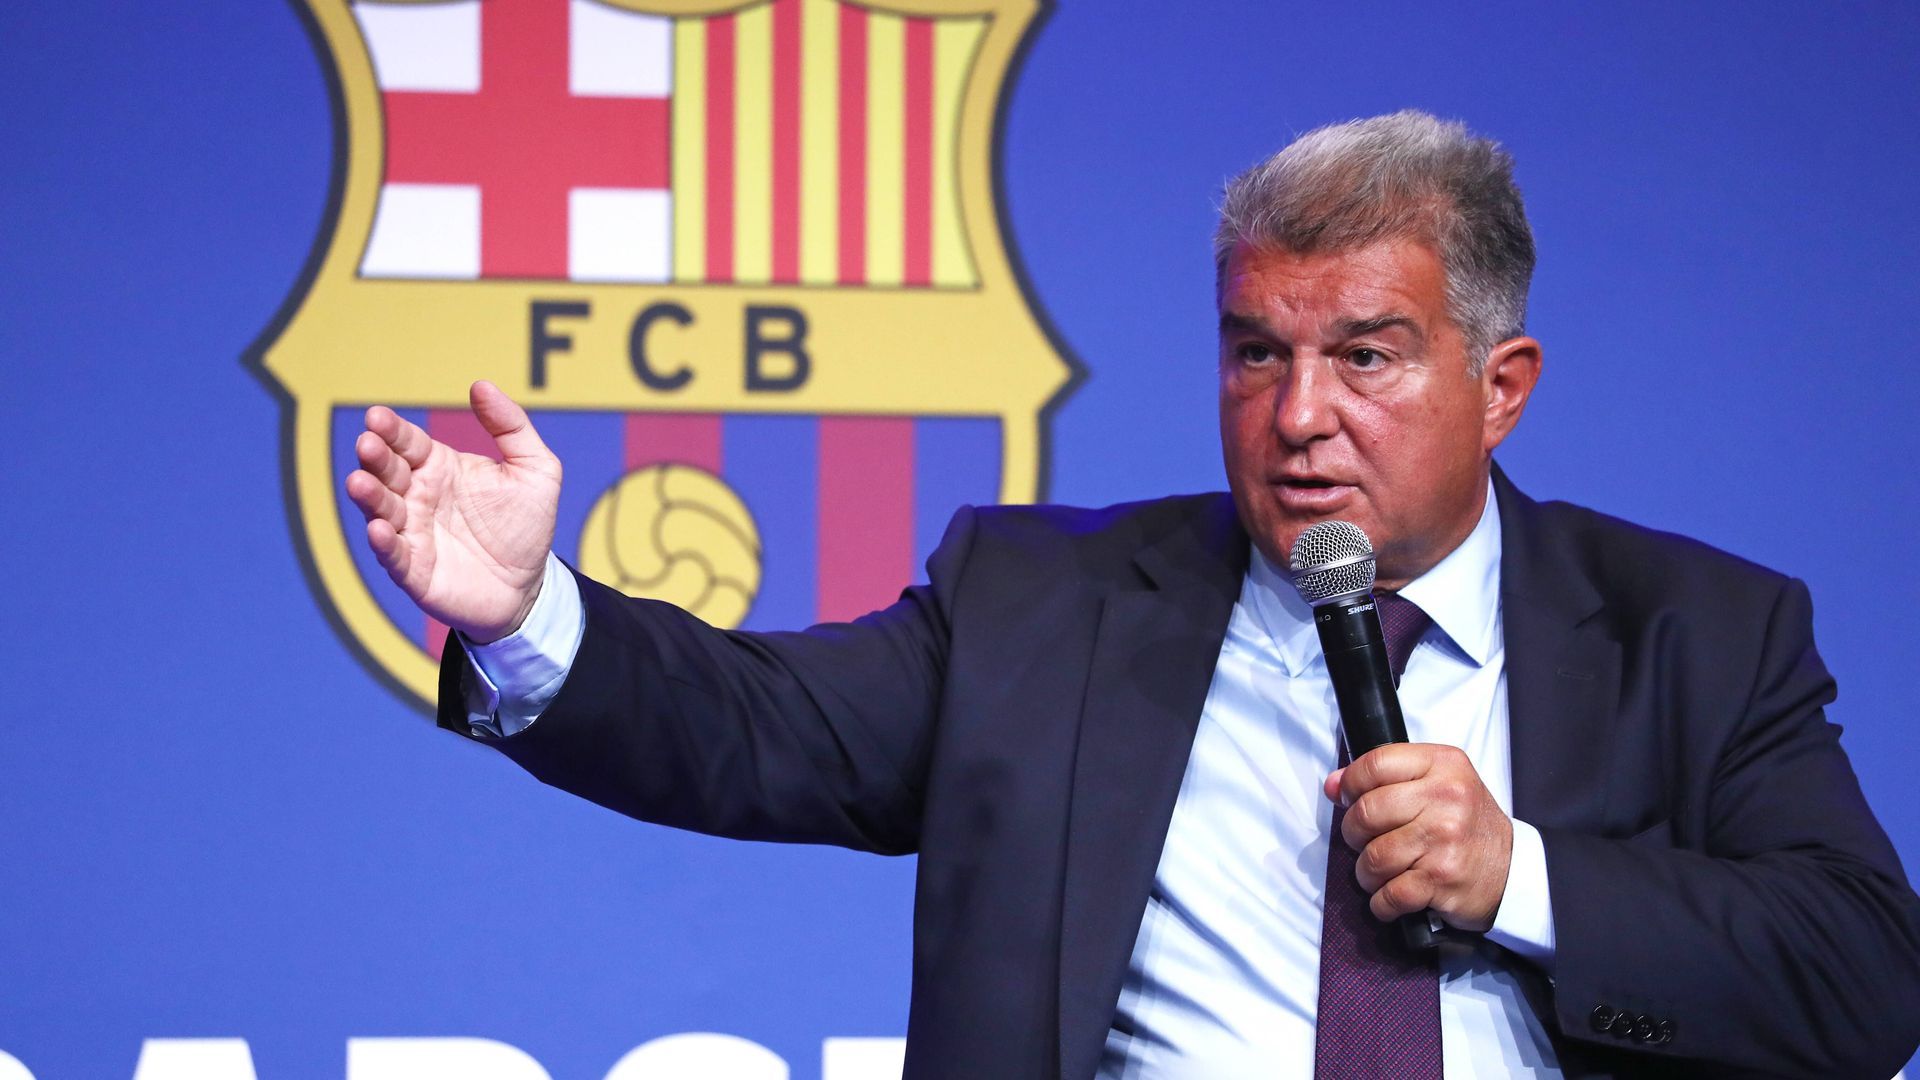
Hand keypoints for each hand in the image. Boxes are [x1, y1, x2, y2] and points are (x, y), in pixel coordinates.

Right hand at [344, 381, 561, 643]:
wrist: (532, 585)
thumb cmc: (527, 525)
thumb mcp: (535, 469)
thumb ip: (511, 426)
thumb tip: (480, 385)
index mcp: (439, 467)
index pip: (407, 442)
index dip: (391, 430)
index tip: (378, 417)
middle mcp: (418, 497)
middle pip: (387, 472)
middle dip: (375, 458)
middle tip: (368, 444)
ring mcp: (413, 533)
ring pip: (381, 510)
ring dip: (368, 496)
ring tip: (360, 482)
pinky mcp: (414, 570)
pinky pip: (393, 555)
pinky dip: (383, 542)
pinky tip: (379, 529)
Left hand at [1325, 743, 1512, 931]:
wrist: (1513, 872)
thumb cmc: (1467, 825)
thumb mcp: (1438, 783)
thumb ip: (1387, 778)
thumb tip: (1334, 785)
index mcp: (1443, 765)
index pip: (1375, 763)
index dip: (1352, 784)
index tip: (1349, 799)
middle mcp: (1446, 798)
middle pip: (1366, 812)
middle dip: (1354, 833)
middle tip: (1365, 841)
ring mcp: (1444, 840)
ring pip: (1372, 857)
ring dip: (1367, 872)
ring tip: (1381, 872)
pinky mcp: (1442, 880)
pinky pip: (1389, 894)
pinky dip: (1382, 902)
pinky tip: (1391, 897)